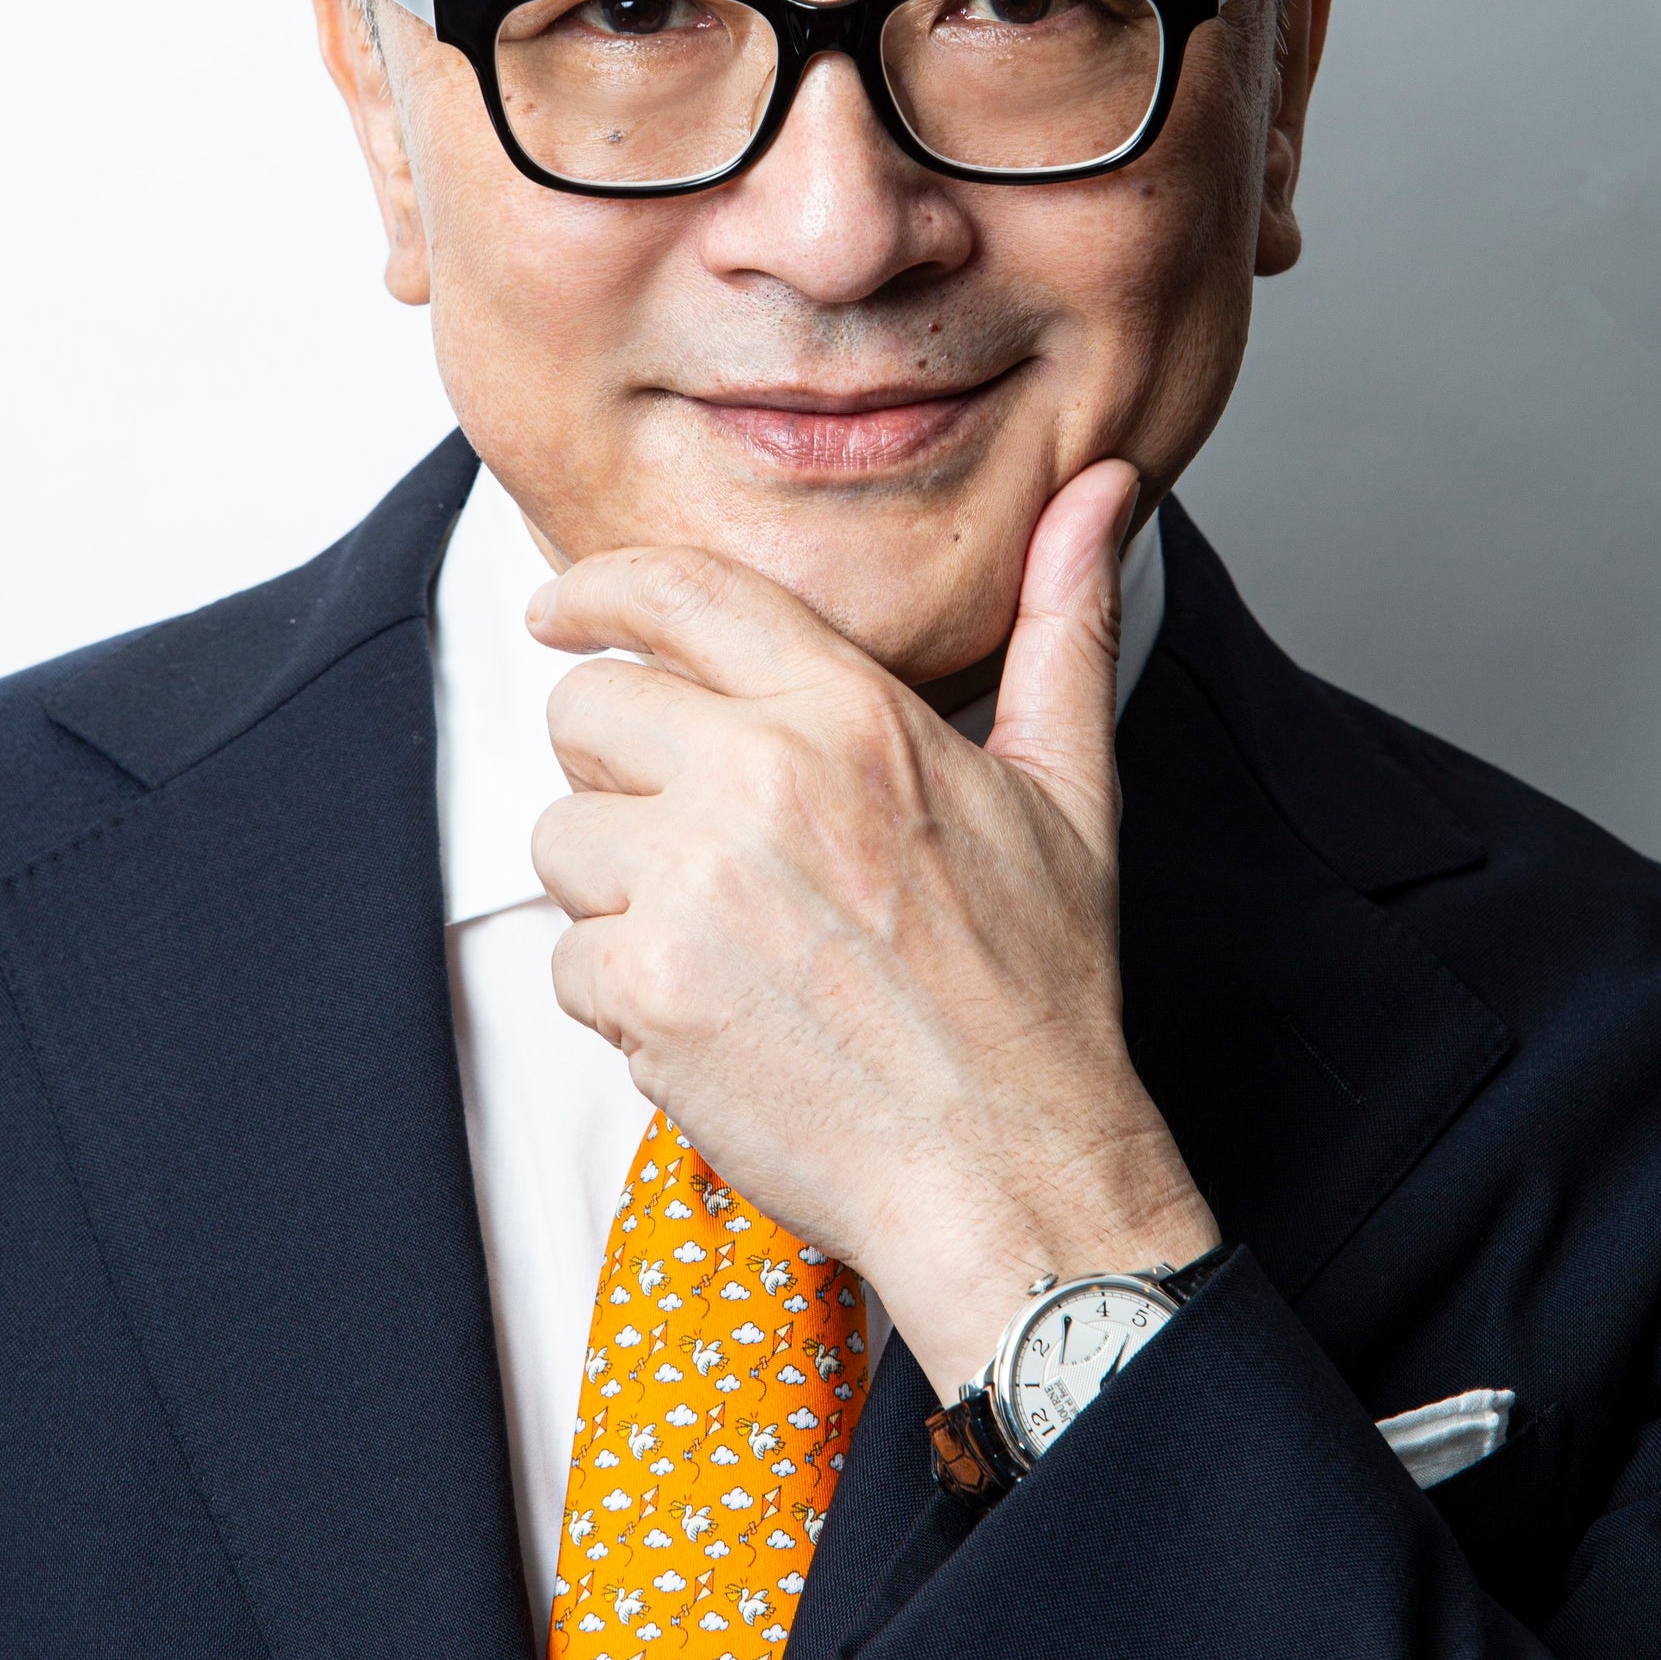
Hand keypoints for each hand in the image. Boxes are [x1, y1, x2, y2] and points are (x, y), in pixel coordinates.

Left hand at [527, 459, 1216, 1401]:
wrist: (1011, 1170)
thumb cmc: (1039, 991)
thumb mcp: (1068, 783)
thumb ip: (1065, 617)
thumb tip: (1098, 489)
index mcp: (853, 714)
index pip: (677, 593)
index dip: (599, 590)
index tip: (564, 610)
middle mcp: (764, 778)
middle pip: (588, 709)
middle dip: (618, 766)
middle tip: (691, 832)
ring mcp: (695, 885)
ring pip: (562, 836)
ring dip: (615, 887)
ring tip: (719, 937)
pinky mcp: (648, 989)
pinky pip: (567, 957)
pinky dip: (622, 993)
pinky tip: (716, 1013)